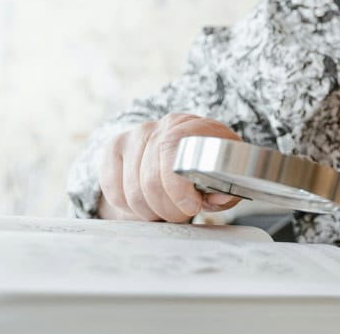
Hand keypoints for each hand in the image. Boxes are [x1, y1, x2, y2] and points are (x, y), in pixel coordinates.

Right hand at [98, 113, 243, 221]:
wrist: (182, 157)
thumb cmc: (207, 171)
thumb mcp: (225, 179)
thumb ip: (224, 190)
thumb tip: (219, 196)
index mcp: (194, 127)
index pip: (173, 149)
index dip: (178, 186)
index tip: (190, 207)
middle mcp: (163, 125)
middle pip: (151, 178)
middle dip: (167, 208)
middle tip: (180, 215)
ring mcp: (136, 134)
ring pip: (133, 191)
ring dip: (150, 211)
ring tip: (165, 209)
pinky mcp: (115, 148)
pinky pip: (114, 191)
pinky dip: (129, 207)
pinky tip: (146, 202)